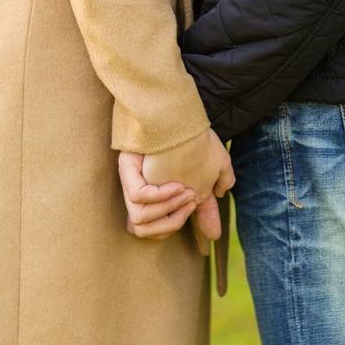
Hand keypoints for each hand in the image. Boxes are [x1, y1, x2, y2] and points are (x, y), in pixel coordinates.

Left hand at [119, 130, 233, 244]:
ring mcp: (134, 181)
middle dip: (173, 222)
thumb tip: (215, 224)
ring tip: (184, 191)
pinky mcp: (128, 169)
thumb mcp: (214, 167)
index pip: (159, 225)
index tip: (204, 229)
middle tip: (191, 200)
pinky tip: (176, 183)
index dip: (175, 227)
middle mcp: (141, 192)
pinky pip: (138, 196)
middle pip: (144, 231)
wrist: (183, 113)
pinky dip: (159, 196)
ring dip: (166, 210)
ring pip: (138, 221)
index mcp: (156, 196)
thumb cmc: (197, 138)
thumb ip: (213, 195)